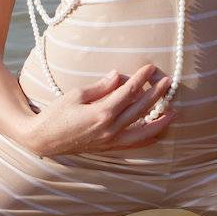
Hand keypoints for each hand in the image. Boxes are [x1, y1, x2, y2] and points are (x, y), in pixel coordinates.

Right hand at [23, 63, 175, 157]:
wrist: (42, 139)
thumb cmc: (56, 114)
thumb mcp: (76, 94)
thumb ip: (100, 87)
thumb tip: (118, 75)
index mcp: (101, 113)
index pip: (128, 93)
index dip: (141, 79)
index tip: (150, 68)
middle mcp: (109, 129)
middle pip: (139, 110)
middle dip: (155, 94)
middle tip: (168, 82)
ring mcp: (110, 141)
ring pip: (142, 132)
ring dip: (159, 121)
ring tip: (174, 111)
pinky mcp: (108, 147)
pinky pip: (133, 144)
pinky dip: (147, 138)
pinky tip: (157, 132)